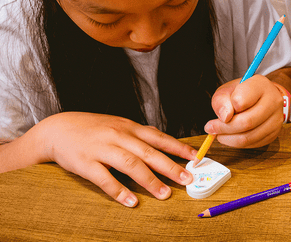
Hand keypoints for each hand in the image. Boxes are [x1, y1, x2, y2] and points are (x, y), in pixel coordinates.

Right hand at [37, 112, 195, 206]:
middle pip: (149, 152)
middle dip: (170, 167)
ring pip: (131, 164)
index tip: (194, 157)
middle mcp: (119, 136)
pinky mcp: (86, 163)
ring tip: (164, 194)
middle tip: (187, 179)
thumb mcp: (118, 125)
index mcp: (129, 127)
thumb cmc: (94, 128)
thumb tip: (162, 143)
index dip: (177, 147)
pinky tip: (131, 201)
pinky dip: (119, 191)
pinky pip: (105, 179)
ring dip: (149, 181)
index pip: (158, 137)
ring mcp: (103, 149)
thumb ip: (138, 135)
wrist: (59, 128)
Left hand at [204, 75, 283, 147]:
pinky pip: (252, 144)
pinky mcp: (274, 134)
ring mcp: (276, 119)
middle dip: (224, 128)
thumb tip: (224, 118)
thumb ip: (222, 100)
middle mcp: (273, 101)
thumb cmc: (242, 92)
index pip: (242, 100)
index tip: (220, 113)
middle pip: (247, 122)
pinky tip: (230, 136)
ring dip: (228, 138)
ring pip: (249, 137)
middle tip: (210, 128)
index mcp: (261, 85)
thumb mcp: (227, 90)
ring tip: (218, 133)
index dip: (228, 108)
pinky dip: (237, 143)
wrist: (261, 97)